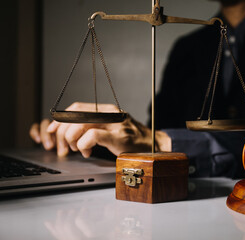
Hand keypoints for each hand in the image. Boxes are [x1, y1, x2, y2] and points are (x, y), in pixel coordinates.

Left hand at [30, 102, 170, 157]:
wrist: (154, 145)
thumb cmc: (131, 139)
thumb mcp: (111, 128)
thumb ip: (93, 125)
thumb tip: (68, 130)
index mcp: (106, 109)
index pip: (76, 108)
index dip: (59, 119)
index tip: (51, 131)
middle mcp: (110, 113)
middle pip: (74, 116)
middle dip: (61, 134)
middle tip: (64, 148)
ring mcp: (115, 124)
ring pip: (80, 125)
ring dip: (72, 140)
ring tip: (78, 149)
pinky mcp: (119, 137)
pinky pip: (91, 136)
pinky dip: (83, 146)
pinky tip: (88, 152)